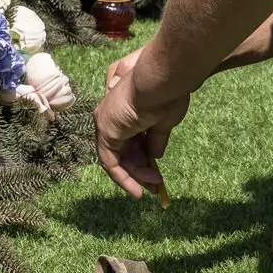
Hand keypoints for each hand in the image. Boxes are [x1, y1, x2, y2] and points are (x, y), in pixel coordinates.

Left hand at [94, 47, 189, 199]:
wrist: (162, 81)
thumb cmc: (166, 95)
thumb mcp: (164, 123)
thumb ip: (156, 139)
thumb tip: (154, 156)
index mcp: (125, 112)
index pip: (130, 140)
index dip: (143, 159)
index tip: (156, 174)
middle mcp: (111, 117)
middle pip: (123, 151)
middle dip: (140, 171)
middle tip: (156, 185)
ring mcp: (106, 123)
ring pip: (116, 159)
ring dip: (135, 176)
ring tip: (154, 188)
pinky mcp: (106, 132)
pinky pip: (110, 163)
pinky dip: (122, 178)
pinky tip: (137, 190)